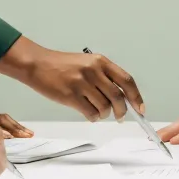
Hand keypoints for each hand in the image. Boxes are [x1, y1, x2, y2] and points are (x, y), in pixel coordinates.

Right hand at [0, 39, 143, 121]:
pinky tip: (88, 113)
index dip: (136, 96)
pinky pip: (90, 113)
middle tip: (120, 116)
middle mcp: (93, 71)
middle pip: (118, 97)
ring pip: (104, 107)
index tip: (140, 108)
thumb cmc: (62, 65)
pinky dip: (93, 117)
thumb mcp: (87, 63)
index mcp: (100, 61)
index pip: (126, 80)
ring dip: (104, 114)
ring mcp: (82, 83)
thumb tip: (122, 98)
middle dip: (122, 111)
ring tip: (98, 112)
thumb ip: (104, 77)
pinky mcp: (71, 96)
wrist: (38, 64)